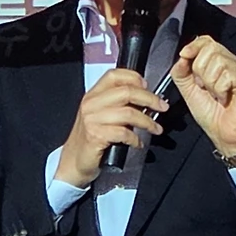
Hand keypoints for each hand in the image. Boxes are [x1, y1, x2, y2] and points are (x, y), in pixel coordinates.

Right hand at [55, 69, 167, 188]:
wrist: (73, 161)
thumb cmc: (90, 138)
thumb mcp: (100, 115)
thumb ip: (117, 103)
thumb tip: (143, 96)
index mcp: (92, 95)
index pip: (114, 75)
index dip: (134, 77)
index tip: (148, 86)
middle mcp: (91, 104)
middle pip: (126, 91)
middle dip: (150, 99)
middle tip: (162, 107)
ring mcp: (92, 120)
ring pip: (128, 113)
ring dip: (147, 122)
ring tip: (155, 129)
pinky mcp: (96, 136)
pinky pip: (123, 133)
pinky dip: (135, 139)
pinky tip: (138, 143)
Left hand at [172, 35, 235, 160]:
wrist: (224, 135)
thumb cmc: (211, 113)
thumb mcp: (188, 90)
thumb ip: (181, 72)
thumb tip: (182, 56)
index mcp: (219, 62)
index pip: (207, 40)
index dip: (194, 46)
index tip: (184, 56)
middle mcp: (233, 63)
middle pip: (210, 49)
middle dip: (199, 69)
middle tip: (204, 87)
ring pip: (218, 62)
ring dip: (210, 82)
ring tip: (215, 95)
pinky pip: (227, 76)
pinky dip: (220, 90)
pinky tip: (223, 99)